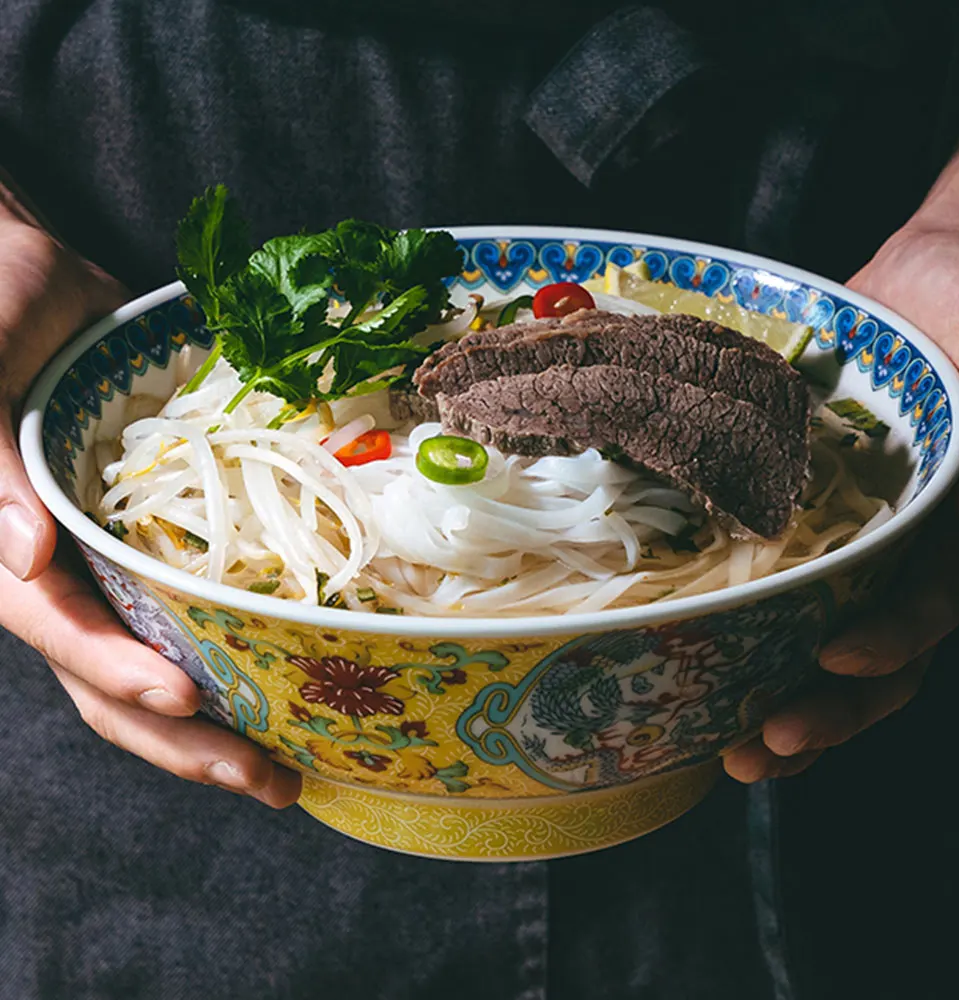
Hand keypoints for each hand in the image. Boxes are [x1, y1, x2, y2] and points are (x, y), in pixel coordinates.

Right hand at [0, 214, 299, 806]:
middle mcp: (65, 568)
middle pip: (118, 679)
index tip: (187, 701)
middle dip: (188, 739)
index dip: (117, 672)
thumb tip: (26, 562)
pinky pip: (198, 595)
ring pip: (165, 654)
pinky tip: (300, 666)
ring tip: (295, 759)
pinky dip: (242, 637)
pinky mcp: (164, 526)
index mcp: (4, 547)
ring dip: (227, 713)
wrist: (26, 268)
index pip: (60, 631)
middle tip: (271, 783)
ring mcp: (117, 554)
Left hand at [725, 224, 958, 781]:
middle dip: (826, 711)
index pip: (930, 605)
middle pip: (877, 656)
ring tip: (732, 756)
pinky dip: (748, 641)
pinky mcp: (800, 521)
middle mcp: (904, 550)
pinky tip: (701, 678)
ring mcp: (850, 542)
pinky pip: (777, 591)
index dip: (891, 642)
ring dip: (782, 704)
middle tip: (761, 748)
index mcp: (955, 525)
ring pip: (824, 643)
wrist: (921, 276)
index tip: (834, 661)